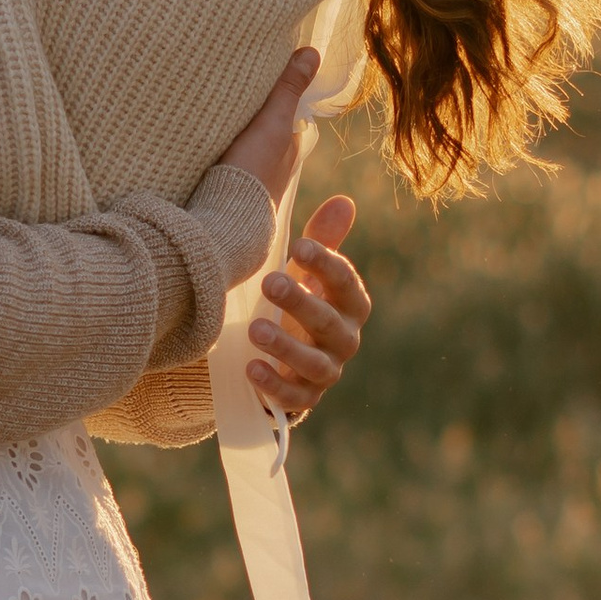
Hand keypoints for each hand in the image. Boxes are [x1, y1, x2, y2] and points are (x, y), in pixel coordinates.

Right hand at [222, 49, 319, 207]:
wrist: (224, 221)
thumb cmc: (253, 171)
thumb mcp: (273, 123)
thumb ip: (289, 89)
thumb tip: (313, 53)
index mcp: (291, 146)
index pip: (287, 108)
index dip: (276, 88)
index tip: (259, 67)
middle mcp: (275, 161)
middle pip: (266, 123)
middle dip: (253, 106)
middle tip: (230, 80)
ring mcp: (251, 174)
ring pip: (245, 138)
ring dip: (233, 124)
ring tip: (213, 100)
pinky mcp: (227, 183)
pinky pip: (226, 154)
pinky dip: (219, 141)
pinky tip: (203, 132)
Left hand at [247, 195, 368, 421]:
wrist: (286, 356)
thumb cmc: (298, 302)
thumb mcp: (306, 272)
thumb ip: (323, 240)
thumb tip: (344, 201)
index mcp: (350, 303)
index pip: (345, 282)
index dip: (326, 264)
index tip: (300, 246)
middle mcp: (345, 339)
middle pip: (328, 322)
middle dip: (300, 302)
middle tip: (269, 282)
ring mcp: (326, 371)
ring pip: (313, 363)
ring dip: (285, 347)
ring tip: (255, 330)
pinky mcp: (304, 398)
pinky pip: (293, 397)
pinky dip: (273, 386)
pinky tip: (250, 369)